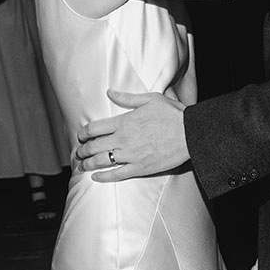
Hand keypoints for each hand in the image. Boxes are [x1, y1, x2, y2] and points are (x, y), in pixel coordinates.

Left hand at [75, 88, 189, 177]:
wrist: (191, 134)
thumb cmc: (173, 114)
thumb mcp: (150, 99)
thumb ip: (127, 98)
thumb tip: (110, 92)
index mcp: (125, 122)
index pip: (94, 128)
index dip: (83, 133)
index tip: (81, 135)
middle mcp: (124, 139)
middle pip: (94, 146)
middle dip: (82, 150)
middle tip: (78, 152)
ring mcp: (131, 155)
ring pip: (101, 161)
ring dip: (88, 164)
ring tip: (82, 165)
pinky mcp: (140, 168)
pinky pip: (117, 175)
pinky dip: (103, 177)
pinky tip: (95, 177)